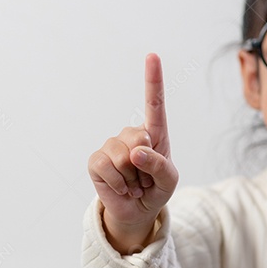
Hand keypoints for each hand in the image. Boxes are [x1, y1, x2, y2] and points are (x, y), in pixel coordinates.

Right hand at [87, 53, 179, 240]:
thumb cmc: (156, 190)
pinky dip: (117, 184)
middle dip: (146, 166)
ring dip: (132, 179)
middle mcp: (131, 134)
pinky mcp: (96, 160)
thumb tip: (136, 152)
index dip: (153, 79)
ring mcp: (112, 145)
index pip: (154, 103)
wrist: (136, 211)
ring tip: (133, 184)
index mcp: (155, 133)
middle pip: (140, 139)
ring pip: (123, 157)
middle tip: (145, 179)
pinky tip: (121, 187)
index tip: (152, 56)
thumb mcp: (169, 180)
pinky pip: (106, 167)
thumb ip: (160, 165)